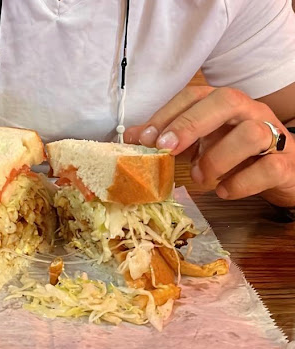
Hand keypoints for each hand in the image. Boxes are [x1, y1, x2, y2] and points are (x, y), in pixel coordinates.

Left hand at [125, 86, 294, 206]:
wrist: (282, 171)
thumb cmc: (235, 155)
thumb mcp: (199, 144)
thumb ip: (169, 139)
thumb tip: (131, 138)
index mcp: (224, 105)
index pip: (195, 96)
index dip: (168, 114)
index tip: (144, 139)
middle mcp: (250, 113)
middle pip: (227, 101)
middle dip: (190, 124)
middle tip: (166, 150)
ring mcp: (273, 136)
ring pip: (252, 133)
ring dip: (218, 158)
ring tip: (200, 177)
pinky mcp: (286, 164)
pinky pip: (269, 168)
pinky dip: (242, 183)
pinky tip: (224, 191)